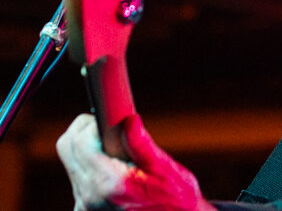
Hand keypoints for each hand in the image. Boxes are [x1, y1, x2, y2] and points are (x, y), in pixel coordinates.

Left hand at [56, 113, 216, 210]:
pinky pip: (77, 177)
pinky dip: (91, 166)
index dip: (92, 122)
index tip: (110, 117)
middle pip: (67, 147)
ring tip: (119, 155)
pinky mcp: (83, 210)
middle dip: (86, 130)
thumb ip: (142, 146)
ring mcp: (83, 206)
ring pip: (71, 161)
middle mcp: (89, 197)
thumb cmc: (176, 200)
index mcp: (108, 184)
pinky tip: (115, 171)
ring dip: (89, 149)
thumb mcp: (166, 170)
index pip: (79, 140)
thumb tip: (129, 120)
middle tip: (114, 129)